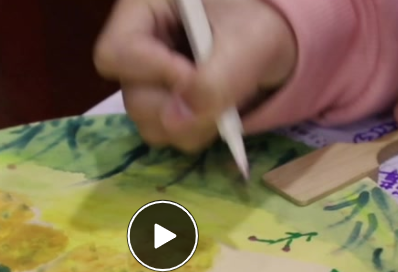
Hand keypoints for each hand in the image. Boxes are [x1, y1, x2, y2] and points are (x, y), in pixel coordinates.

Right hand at [93, 0, 296, 151]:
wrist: (281, 37)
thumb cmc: (263, 21)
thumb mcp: (249, 43)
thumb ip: (216, 80)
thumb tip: (175, 123)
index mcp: (143, 9)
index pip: (117, 52)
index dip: (153, 72)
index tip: (194, 76)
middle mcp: (137, 46)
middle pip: (132, 96)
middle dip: (178, 108)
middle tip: (217, 102)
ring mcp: (149, 80)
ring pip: (149, 123)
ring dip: (190, 126)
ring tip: (224, 105)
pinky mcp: (165, 105)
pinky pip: (168, 134)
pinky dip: (198, 131)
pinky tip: (220, 112)